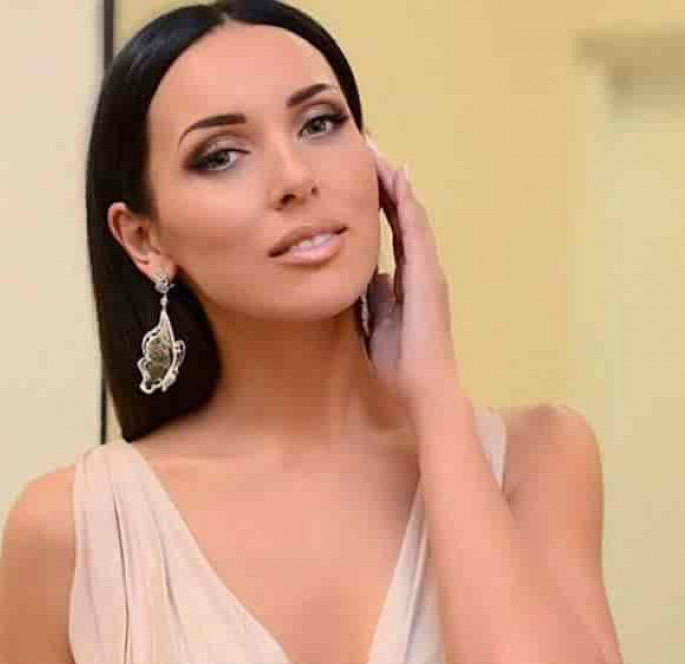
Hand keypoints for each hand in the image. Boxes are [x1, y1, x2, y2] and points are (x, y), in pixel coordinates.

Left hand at [364, 135, 462, 413]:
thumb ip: (376, 297)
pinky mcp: (428, 277)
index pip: (392, 228)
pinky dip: (408, 206)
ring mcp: (427, 270)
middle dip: (386, 181)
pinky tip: (398, 182)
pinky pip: (417, 234)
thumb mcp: (378, 321)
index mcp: (408, 278)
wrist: (422, 387)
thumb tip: (371, 276)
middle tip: (368, 148)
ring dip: (395, 184)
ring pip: (411, 216)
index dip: (378, 199)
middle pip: (402, 214)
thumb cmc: (400, 362)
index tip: (361, 173)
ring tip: (379, 153)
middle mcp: (421, 268)